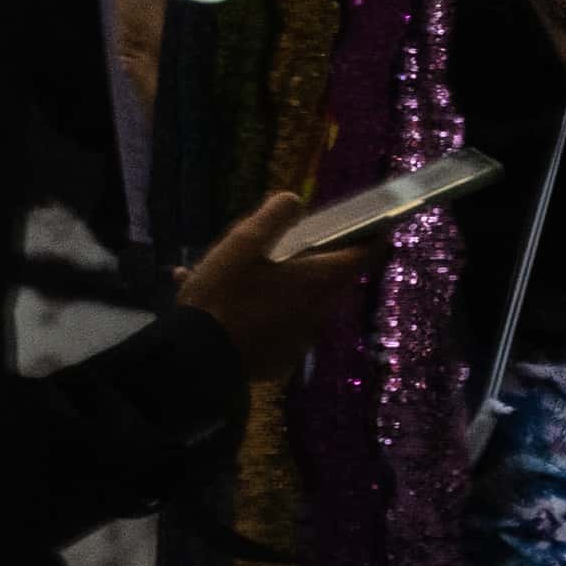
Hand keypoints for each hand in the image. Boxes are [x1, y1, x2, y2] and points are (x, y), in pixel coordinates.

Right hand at [177, 191, 372, 382]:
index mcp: (320, 281)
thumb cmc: (221, 298)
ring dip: (281, 283)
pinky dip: (260, 310)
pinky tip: (222, 304)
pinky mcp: (279, 359)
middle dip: (316, 257)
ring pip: (300, 300)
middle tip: (289, 243)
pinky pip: (277, 324)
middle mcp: (320, 312)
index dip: (372, 233)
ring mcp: (301, 339)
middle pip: (332, 276)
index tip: (369, 220)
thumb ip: (275, 215)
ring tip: (238, 273)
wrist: (192, 365)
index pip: (368, 253)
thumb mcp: (242, 244)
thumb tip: (296, 200)